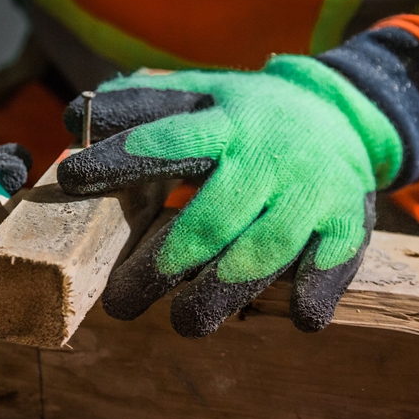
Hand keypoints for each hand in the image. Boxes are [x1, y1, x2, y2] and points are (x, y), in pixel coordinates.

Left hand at [58, 55, 401, 334]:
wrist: (343, 110)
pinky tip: (298, 317)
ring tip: (184, 323)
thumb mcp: (201, 95)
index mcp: (224, 123)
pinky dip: (316, 290)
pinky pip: (335, 261)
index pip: (167, 141)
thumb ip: (142, 106)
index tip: (70, 180)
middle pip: (212, 217)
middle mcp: (268, 158)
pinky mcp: (348, 221)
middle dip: (163, 264)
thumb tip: (74, 116)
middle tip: (119, 304)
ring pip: (266, 250)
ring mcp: (311, 191)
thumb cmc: (248, 115)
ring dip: (223, 291)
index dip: (120, 161)